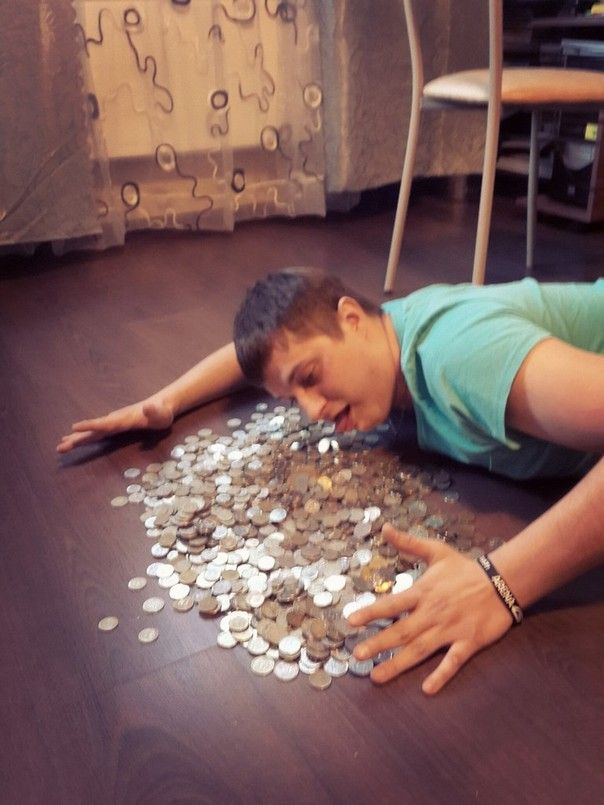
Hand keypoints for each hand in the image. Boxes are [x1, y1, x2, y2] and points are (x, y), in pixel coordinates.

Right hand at [56, 398, 173, 452]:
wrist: (160, 405)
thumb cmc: (162, 412)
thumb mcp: (161, 413)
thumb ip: (154, 411)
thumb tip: (148, 406)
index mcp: (124, 419)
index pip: (105, 424)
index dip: (90, 426)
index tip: (74, 428)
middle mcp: (115, 420)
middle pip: (93, 431)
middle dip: (77, 439)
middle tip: (59, 447)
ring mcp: (113, 423)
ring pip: (92, 432)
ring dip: (77, 439)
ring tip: (60, 446)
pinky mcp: (114, 426)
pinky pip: (97, 433)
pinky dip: (84, 438)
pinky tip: (74, 441)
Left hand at [347, 523, 512, 693]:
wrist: (502, 581)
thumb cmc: (465, 568)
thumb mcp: (436, 551)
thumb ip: (409, 543)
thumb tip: (385, 527)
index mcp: (423, 592)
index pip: (392, 603)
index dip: (371, 612)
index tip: (350, 621)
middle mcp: (433, 613)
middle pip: (402, 630)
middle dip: (379, 643)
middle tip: (356, 655)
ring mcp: (450, 629)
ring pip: (420, 649)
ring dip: (398, 664)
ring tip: (376, 676)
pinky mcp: (469, 642)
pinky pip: (453, 661)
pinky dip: (441, 674)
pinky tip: (427, 689)